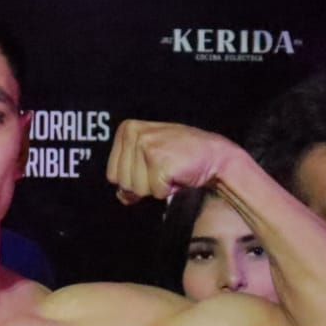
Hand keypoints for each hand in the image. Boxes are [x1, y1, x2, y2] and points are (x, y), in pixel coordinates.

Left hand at [106, 120, 239, 204]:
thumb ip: (130, 174)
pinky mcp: (160, 161)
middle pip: (124, 183)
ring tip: (171, 170)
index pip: (112, 175)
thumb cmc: (181, 156)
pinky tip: (178, 173)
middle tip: (164, 168)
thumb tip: (121, 195)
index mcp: (126, 129)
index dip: (134, 179)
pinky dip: (169, 189)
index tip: (153, 166)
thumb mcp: (149, 158)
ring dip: (157, 187)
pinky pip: (156, 192)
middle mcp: (134, 134)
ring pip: (138, 189)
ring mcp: (147, 146)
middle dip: (145, 184)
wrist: (213, 155)